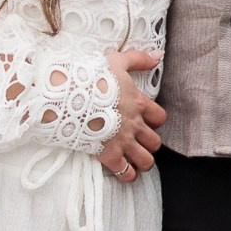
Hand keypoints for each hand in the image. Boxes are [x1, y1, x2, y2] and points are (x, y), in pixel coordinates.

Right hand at [100, 47, 165, 181]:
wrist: (70, 95)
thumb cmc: (92, 77)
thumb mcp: (117, 61)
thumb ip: (139, 59)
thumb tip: (158, 55)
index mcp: (139, 104)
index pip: (160, 117)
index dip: (154, 120)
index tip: (145, 120)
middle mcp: (135, 125)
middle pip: (155, 142)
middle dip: (149, 143)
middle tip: (138, 141)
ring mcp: (123, 141)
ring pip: (146, 160)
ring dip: (142, 161)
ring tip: (134, 159)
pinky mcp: (109, 155)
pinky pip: (126, 173)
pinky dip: (127, 174)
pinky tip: (124, 172)